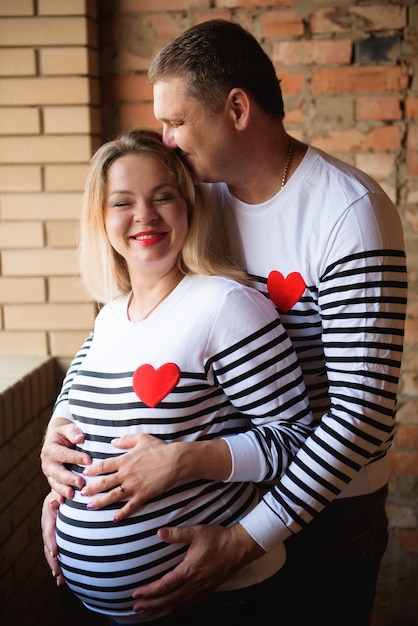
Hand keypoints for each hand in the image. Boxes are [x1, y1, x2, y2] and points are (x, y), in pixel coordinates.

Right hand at [40, 420, 90, 498]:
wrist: (57, 441)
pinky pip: (55, 490)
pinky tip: (64, 503)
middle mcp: (48, 463)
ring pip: (56, 483)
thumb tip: (80, 438)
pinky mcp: (53, 481)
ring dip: (64, 490)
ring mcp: (49, 474)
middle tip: (81, 483)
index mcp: (50, 449)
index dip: (76, 458)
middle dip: (69, 478)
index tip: (89, 461)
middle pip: (58, 472)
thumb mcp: (67, 429)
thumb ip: (73, 432)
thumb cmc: (66, 434)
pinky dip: (58, 497)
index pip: (64, 454)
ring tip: (73, 495)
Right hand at [41, 492, 64, 586]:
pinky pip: (58, 551)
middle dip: (53, 562)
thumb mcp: (61, 492)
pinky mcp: (58, 537)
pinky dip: (60, 562)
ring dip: (56, 566)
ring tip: (60, 580)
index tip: (55, 553)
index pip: (48, 532)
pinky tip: (64, 576)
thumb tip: (54, 503)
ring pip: (52, 552)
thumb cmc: (65, 490)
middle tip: (58, 574)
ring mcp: (52, 533)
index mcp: (48, 517)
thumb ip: (58, 498)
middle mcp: (48, 527)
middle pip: (48, 547)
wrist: (64, 490)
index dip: (51, 543)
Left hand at [81, 434, 179, 519]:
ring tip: (90, 506)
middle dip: (91, 489)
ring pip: (113, 496)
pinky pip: (130, 506)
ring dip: (101, 502)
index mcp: (124, 460)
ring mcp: (134, 485)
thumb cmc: (159, 448)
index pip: (103, 466)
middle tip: (81, 494)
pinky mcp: (143, 495)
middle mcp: (126, 474)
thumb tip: (112, 442)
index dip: (92, 470)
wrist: (175, 460)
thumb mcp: (141, 438)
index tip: (84, 473)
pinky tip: (114, 519)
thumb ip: (125, 440)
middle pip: (104, 483)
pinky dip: (122, 513)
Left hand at [131, 524, 264, 614]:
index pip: (164, 585)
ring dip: (162, 607)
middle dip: (151, 604)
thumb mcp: (197, 533)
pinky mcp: (209, 589)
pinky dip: (178, 607)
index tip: (135, 595)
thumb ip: (177, 534)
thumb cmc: (219, 539)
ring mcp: (202, 588)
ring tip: (149, 610)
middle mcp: (194, 583)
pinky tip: (174, 607)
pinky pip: (190, 603)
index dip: (149, 591)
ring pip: (178, 603)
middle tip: (136, 608)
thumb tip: (159, 533)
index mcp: (189, 571)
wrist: (240, 547)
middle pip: (169, 599)